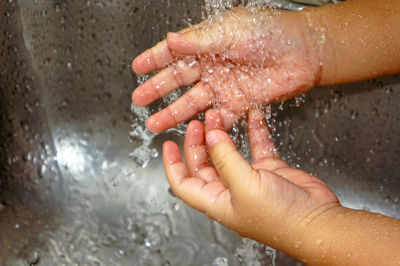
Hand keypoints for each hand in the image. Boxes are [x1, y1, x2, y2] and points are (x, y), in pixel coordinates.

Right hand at [132, 7, 322, 132]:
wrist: (302, 52)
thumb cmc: (270, 32)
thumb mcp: (230, 31)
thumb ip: (199, 40)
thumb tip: (170, 40)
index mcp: (208, 44)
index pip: (174, 52)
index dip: (154, 59)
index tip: (137, 67)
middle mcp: (212, 66)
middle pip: (178, 80)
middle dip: (158, 90)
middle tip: (139, 100)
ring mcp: (224, 86)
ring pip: (193, 103)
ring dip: (174, 113)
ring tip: (155, 123)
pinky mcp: (239, 103)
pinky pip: (219, 118)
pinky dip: (207, 126)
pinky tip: (194, 132)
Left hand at [162, 108, 338, 256]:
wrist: (318, 222)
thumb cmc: (279, 217)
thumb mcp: (244, 185)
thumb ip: (226, 158)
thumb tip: (211, 135)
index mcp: (216, 201)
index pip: (183, 183)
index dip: (172, 164)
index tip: (167, 144)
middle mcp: (229, 191)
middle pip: (204, 163)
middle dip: (199, 141)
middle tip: (200, 121)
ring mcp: (249, 179)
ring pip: (228, 152)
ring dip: (222, 134)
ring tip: (218, 114)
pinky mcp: (269, 170)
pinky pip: (256, 146)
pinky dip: (253, 131)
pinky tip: (251, 115)